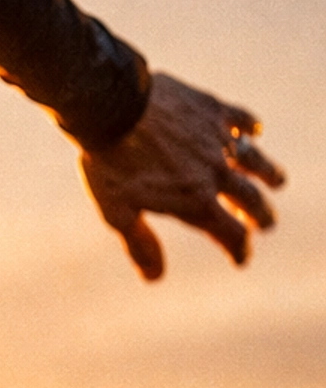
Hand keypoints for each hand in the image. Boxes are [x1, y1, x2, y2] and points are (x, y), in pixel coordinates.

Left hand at [79, 70, 284, 280]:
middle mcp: (215, 173)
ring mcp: (217, 140)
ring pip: (254, 160)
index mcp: (195, 202)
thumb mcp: (118, 212)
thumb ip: (140, 245)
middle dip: (261, 216)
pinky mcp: (211, 110)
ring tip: (277, 181)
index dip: (239, 250)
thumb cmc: (109, 164)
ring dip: (268, 173)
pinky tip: (254, 130)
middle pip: (250, 200)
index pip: (231, 235)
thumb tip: (155, 278)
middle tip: (266, 224)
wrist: (113, 109)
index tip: (240, 259)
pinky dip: (250, 126)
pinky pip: (240, 119)